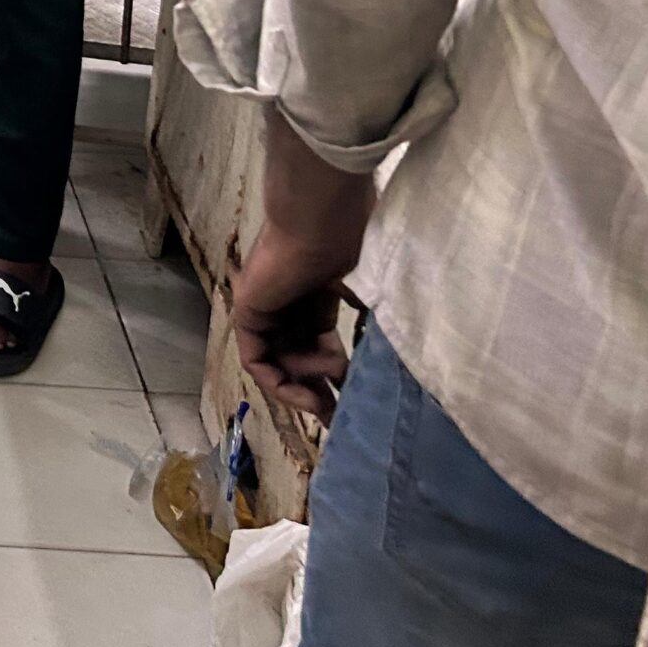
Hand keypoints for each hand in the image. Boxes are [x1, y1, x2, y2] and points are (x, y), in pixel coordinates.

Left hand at [230, 213, 367, 420]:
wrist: (322, 223)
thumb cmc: (351, 244)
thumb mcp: (371, 288)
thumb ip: (376, 319)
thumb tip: (398, 350)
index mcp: (318, 297)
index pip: (322, 347)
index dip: (339, 378)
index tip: (360, 404)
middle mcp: (290, 305)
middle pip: (298, 361)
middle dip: (320, 395)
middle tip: (342, 423)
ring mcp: (268, 309)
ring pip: (281, 364)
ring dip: (308, 385)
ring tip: (332, 385)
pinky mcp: (249, 313)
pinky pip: (257, 360)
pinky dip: (280, 383)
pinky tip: (308, 396)